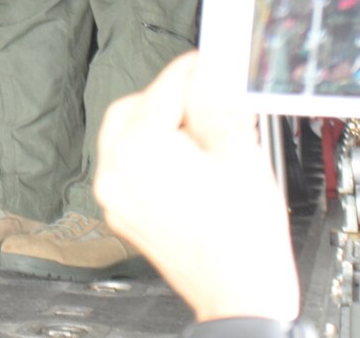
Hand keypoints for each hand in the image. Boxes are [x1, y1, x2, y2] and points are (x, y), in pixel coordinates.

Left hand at [95, 53, 300, 321]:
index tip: (211, 63)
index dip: (193, 71)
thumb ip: (217, 106)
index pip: (164, 88)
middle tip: (207, 99)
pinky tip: (187, 162)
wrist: (239, 296)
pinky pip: (126, 167)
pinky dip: (150, 156)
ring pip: (124, 137)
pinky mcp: (122, 213)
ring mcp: (115, 196)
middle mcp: (116, 171)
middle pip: (133, 108)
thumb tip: (209, 73)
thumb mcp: (240, 156)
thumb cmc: (244, 239)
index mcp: (142, 150)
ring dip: (157, 126)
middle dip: (168, 99)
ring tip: (201, 134)